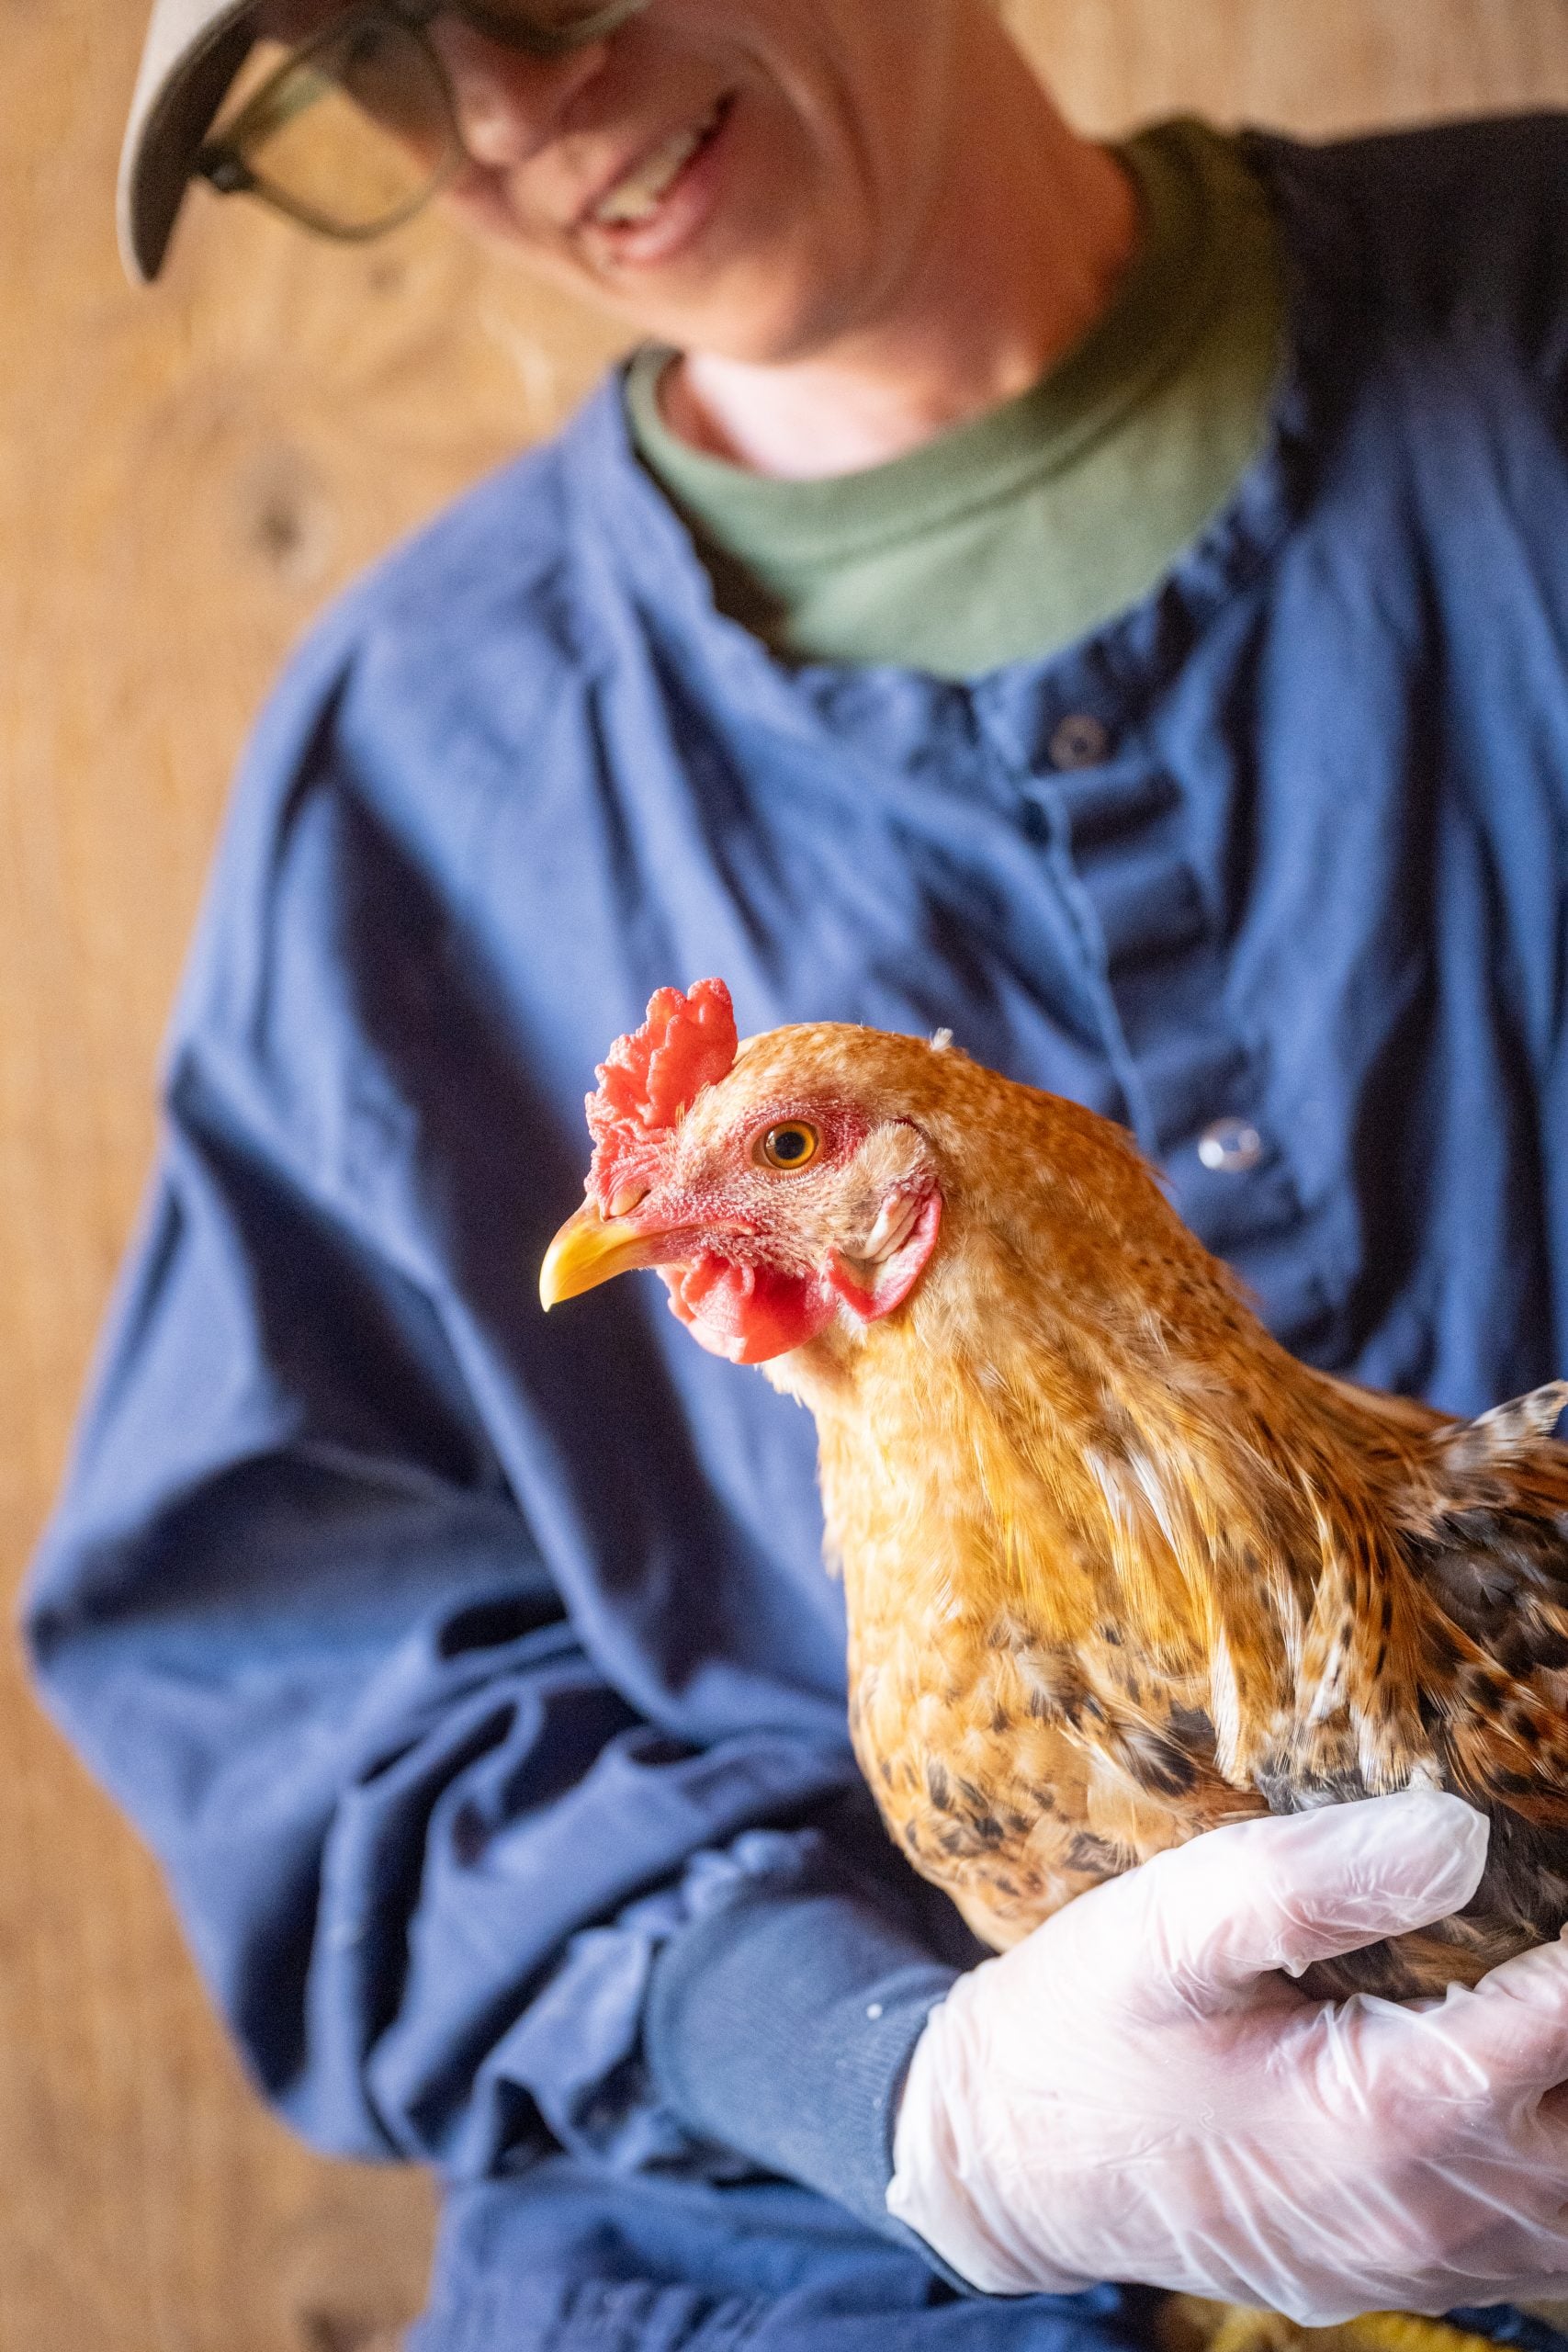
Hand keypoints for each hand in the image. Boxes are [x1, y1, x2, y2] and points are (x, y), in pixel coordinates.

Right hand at [887, 1791, 1567, 2322]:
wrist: (1007, 2164)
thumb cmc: (1083, 2029)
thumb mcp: (1165, 1927)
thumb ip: (1309, 1881)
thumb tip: (1461, 1834)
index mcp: (1385, 2112)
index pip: (1567, 2015)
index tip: (1550, 1850)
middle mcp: (1430, 2207)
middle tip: (1544, 1917)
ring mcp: (1425, 2259)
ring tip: (1529, 1977)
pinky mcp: (1407, 2274)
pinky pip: (1543, 2237)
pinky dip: (1554, 2150)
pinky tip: (1515, 2073)